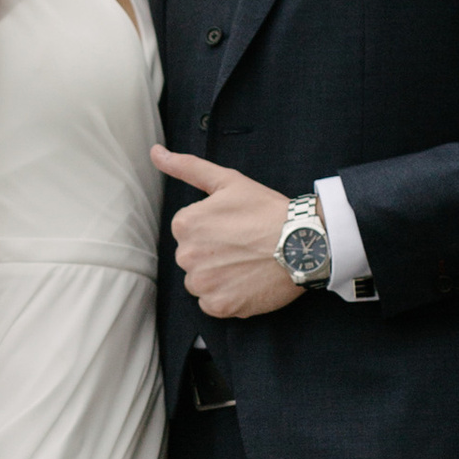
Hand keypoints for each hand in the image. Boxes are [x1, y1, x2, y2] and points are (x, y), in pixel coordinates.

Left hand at [152, 148, 302, 319]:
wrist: (303, 243)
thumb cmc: (267, 210)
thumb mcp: (227, 181)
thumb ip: (187, 167)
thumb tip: (155, 152)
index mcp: (185, 224)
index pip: (188, 231)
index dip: (212, 229)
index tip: (234, 227)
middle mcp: (187, 255)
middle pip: (192, 257)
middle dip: (212, 253)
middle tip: (243, 245)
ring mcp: (203, 283)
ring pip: (200, 282)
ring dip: (217, 277)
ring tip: (246, 264)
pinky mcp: (220, 306)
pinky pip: (211, 304)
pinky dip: (226, 297)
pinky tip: (246, 282)